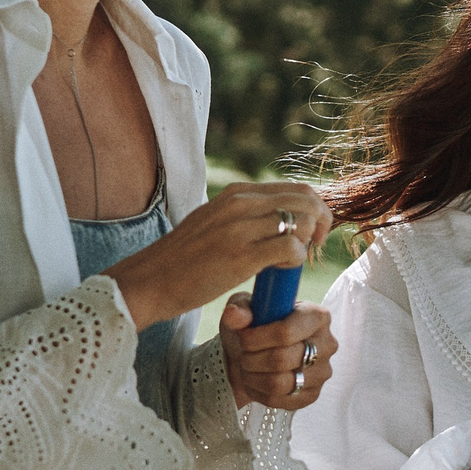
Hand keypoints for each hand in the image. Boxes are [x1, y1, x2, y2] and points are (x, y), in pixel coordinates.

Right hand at [102, 181, 333, 329]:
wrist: (149, 281)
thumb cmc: (183, 260)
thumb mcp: (214, 222)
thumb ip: (243, 216)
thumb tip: (277, 219)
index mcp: (235, 193)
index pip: (295, 188)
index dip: (314, 210)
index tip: (310, 233)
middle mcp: (239, 203)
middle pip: (306, 198)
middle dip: (320, 222)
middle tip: (313, 247)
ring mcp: (240, 228)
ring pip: (301, 220)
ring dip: (307, 242)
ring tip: (293, 261)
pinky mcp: (240, 255)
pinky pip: (290, 247)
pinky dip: (295, 260)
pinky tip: (281, 272)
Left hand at [217, 296, 335, 409]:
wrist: (255, 357)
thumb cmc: (254, 329)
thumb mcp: (244, 311)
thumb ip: (239, 308)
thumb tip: (234, 314)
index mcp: (316, 316)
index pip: (286, 332)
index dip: (256, 338)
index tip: (242, 337)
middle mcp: (327, 344)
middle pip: (281, 359)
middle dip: (251, 358)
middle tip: (242, 354)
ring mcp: (322, 372)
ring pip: (279, 383)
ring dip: (252, 377)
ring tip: (246, 368)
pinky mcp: (313, 395)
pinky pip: (280, 401)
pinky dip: (259, 393)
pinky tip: (253, 382)